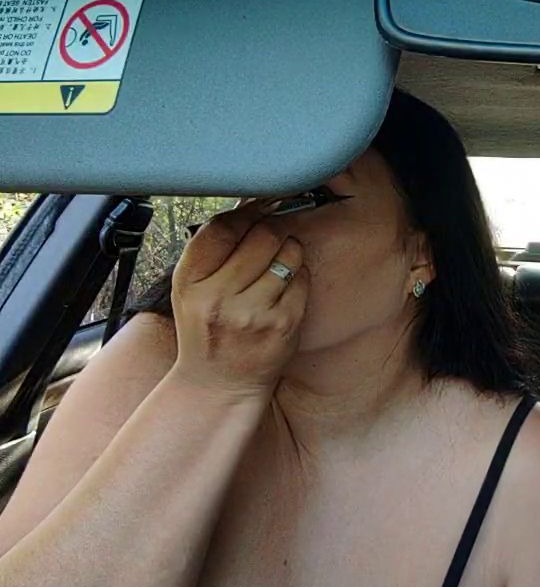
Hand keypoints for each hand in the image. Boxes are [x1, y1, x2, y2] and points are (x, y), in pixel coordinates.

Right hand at [170, 199, 308, 400]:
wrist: (217, 385)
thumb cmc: (206, 327)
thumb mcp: (190, 288)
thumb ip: (212, 248)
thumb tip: (250, 200)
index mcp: (190, 283)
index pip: (222, 228)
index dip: (245, 211)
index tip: (256, 207)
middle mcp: (219, 298)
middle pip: (262, 235)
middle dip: (271, 229)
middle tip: (270, 238)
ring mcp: (253, 314)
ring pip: (288, 253)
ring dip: (289, 250)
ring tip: (277, 262)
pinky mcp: (283, 326)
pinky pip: (302, 279)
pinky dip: (298, 275)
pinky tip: (284, 287)